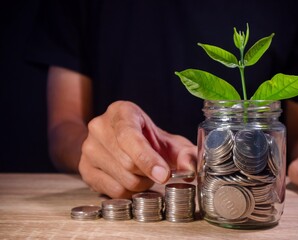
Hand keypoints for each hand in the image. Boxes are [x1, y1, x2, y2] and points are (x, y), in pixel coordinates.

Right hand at [78, 101, 196, 198]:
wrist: (119, 141)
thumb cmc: (147, 139)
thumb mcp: (169, 142)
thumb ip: (184, 153)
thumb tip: (190, 167)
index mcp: (121, 112)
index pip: (129, 137)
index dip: (148, 159)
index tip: (164, 175)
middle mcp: (99, 126)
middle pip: (128, 163)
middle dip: (149, 173)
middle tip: (156, 170)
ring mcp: (88, 148)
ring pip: (122, 180)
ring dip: (140, 184)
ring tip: (142, 173)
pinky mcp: (84, 168)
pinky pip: (112, 191)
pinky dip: (128, 192)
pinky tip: (131, 179)